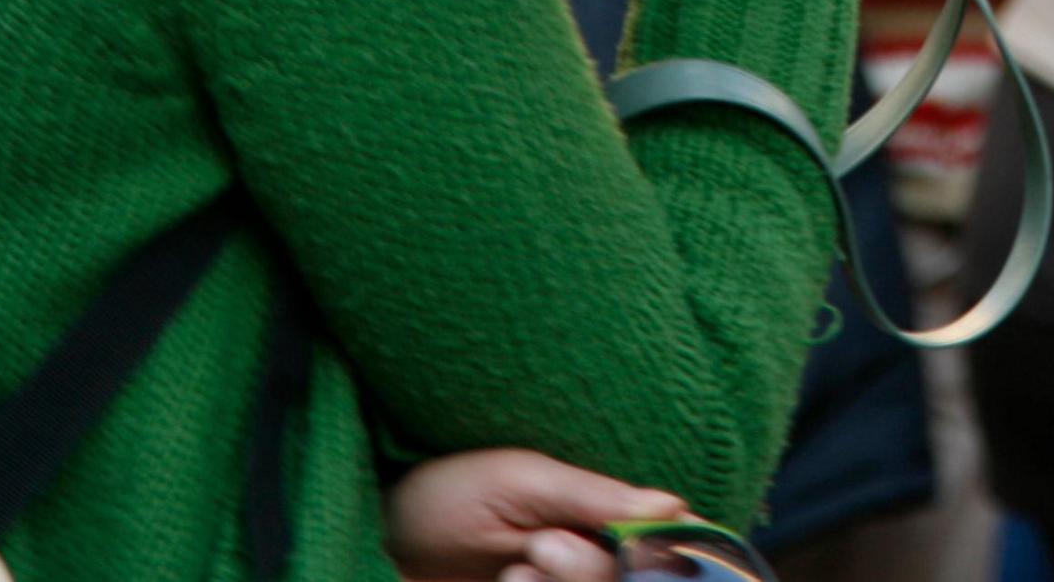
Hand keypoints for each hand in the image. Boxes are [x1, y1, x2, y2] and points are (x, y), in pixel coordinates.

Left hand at [385, 447, 685, 580]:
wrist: (378, 532)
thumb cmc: (446, 491)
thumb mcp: (520, 481)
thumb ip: (594, 496)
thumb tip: (675, 506)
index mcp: (601, 515)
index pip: (665, 542)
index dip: (658, 553)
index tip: (628, 549)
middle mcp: (591, 557)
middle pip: (634, 579)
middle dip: (589, 571)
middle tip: (539, 548)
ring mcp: (561, 581)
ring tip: (512, 573)